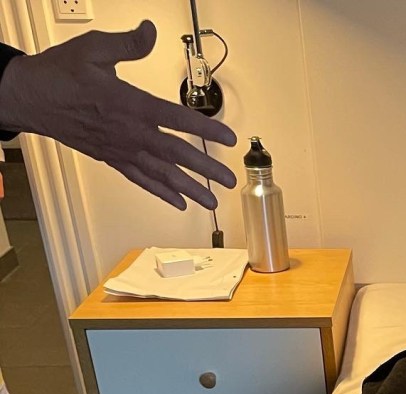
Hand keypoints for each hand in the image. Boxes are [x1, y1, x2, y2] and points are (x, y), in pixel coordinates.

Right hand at [0, 20, 235, 209]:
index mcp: (129, 104)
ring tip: (213, 201)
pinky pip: (141, 180)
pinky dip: (161, 192)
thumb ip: (127, 44)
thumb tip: (150, 32)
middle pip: (176, 154)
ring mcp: (122, 150)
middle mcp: (129, 133)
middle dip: (206, 168)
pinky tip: (179, 203)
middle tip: (230, 180)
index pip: (176, 118)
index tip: (228, 138)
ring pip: (162, 174)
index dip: (205, 128)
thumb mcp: (93, 48)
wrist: (30, 97)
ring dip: (190, 188)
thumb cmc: (59, 73)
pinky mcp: (112, 159)